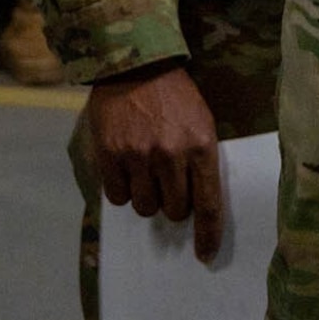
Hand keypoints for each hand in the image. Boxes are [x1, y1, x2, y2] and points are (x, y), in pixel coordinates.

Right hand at [86, 64, 223, 260]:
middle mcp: (170, 154)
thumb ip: (201, 159)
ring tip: (146, 173)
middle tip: (169, 185)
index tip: (205, 255)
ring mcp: (138, 156)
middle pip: (174, 211)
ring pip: (144, 207)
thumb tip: (198, 203)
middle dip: (173, 205)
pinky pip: (117, 197)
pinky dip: (122, 190)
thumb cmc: (175, 95)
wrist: (135, 64)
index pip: (208, 203)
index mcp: (201, 145)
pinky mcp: (110, 155)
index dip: (208, 235)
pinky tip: (126, 169)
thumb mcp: (202, 120)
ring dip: (147, 197)